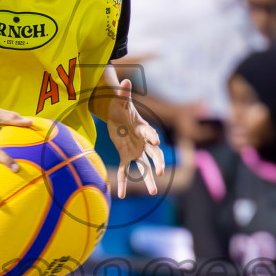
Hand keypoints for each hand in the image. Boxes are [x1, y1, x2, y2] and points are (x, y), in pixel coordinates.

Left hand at [106, 79, 164, 198]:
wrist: (116, 114)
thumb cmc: (119, 106)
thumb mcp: (119, 100)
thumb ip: (123, 93)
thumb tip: (125, 81)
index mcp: (142, 127)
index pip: (149, 132)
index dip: (152, 137)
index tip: (156, 143)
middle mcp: (142, 141)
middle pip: (153, 153)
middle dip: (157, 162)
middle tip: (159, 172)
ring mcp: (136, 150)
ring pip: (145, 166)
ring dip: (148, 178)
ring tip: (154, 192)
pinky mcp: (126, 155)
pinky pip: (126, 170)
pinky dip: (124, 182)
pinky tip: (121, 195)